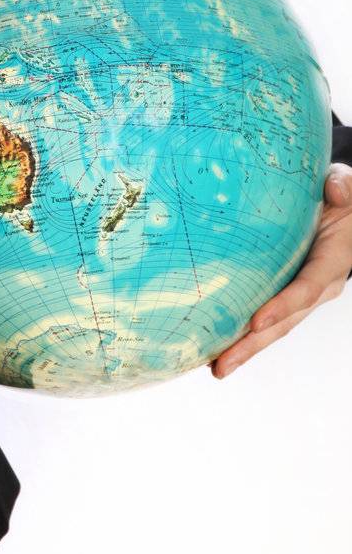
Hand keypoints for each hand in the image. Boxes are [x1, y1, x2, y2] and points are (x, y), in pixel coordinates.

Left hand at [211, 163, 351, 378]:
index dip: (283, 306)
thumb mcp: (349, 188)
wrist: (345, 213)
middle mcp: (317, 287)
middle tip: (221, 365)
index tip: (256, 322)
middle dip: (252, 345)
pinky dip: (241, 333)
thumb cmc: (343, 199)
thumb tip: (334, 188)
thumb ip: (344, 186)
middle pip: (283, 322)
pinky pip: (263, 317)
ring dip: (243, 348)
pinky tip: (214, 345)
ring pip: (272, 328)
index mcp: (332, 262)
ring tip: (214, 367)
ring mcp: (300, 295)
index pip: (306, 289)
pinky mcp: (284, 293)